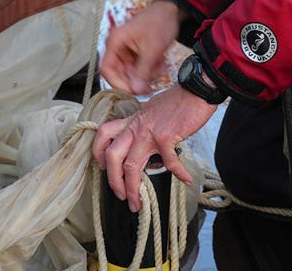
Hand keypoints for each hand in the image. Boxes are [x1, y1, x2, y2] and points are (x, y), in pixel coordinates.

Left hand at [91, 85, 216, 210]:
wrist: (193, 89)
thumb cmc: (176, 100)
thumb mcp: (151, 110)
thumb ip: (143, 124)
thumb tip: (143, 138)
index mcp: (131, 120)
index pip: (103, 133)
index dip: (97, 152)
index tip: (102, 167)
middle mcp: (135, 127)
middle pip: (112, 156)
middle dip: (113, 180)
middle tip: (120, 195)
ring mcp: (149, 133)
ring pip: (131, 165)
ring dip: (132, 189)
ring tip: (137, 203)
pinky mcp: (166, 138)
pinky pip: (170, 163)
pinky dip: (179, 174)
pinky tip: (185, 180)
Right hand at [100, 0, 181, 94]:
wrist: (171, 11)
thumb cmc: (159, 22)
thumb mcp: (153, 49)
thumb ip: (143, 71)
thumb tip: (136, 90)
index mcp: (115, 42)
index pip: (107, 69)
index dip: (117, 83)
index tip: (132, 91)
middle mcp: (118, 47)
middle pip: (119, 73)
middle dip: (136, 80)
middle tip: (151, 84)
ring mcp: (127, 51)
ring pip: (131, 73)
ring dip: (146, 75)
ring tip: (160, 68)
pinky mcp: (135, 54)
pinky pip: (139, 69)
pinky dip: (150, 70)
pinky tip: (161, 64)